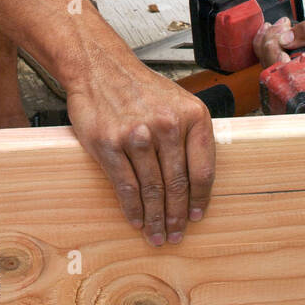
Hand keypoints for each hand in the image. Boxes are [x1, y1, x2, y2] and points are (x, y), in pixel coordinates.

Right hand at [66, 54, 215, 246]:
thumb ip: (191, 136)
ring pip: (152, 189)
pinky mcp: (110, 144)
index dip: (200, 200)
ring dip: (156, 218)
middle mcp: (168, 125)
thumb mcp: (179, 103)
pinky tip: (137, 220)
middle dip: (177, 216)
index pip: (203, 170)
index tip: (196, 216)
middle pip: (178, 184)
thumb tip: (198, 182)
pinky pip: (126, 186)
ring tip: (157, 235)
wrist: (101, 69)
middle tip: (176, 235)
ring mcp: (138, 135)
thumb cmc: (140, 89)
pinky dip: (133, 208)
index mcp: (193, 115)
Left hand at [252, 0, 304, 68]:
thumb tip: (285, 39)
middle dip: (271, 44)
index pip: (291, 76)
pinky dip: (263, 41)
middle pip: (275, 70)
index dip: (279, 60)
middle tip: (284, 25)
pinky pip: (268, 55)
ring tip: (277, 24)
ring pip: (268, 62)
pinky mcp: (289, 57)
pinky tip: (268, 28)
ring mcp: (296, 66)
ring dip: (266, 41)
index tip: (283, 40)